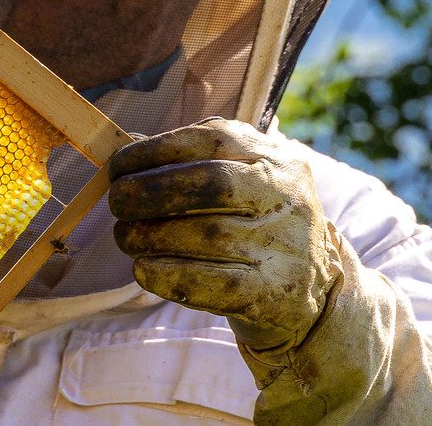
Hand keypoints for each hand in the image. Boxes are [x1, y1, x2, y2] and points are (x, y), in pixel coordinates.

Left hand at [108, 117, 341, 353]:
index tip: (117, 167)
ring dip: (150, 236)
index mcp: (270, 157)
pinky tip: (142, 269)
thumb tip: (127, 150)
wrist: (315, 286)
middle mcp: (285, 195)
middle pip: (211, 184)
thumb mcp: (237, 178)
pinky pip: (212, 283)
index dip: (153, 151)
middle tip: (118, 204)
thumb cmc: (252, 221)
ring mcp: (284, 244)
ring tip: (126, 237)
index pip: (210, 140)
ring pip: (208, 234)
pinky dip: (166, 274)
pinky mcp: (274, 291)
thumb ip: (189, 161)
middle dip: (149, 192)